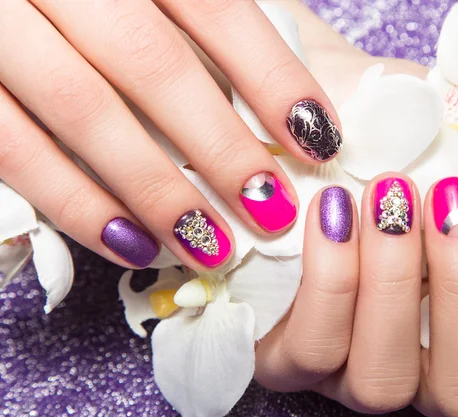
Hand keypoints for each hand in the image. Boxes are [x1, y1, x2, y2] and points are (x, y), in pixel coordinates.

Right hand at [0, 0, 342, 269]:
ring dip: (156, 189)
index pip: (217, 7)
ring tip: (212, 246)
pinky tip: (129, 245)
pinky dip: (75, 202)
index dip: (274, 77)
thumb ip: (196, 25)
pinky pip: (11, 146)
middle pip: (154, 62)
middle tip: (272, 211)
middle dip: (221, 146)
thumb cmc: (89, 1)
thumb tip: (278, 106)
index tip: (320, 140)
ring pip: (84, 108)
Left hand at [255, 174, 457, 416]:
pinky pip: (312, 349)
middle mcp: (426, 387)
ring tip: (392, 197)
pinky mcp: (295, 366)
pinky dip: (327, 276)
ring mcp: (358, 382)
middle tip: (451, 200)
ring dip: (393, 280)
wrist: (327, 213)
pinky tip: (335, 207)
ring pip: (383, 379)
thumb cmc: (411, 217)